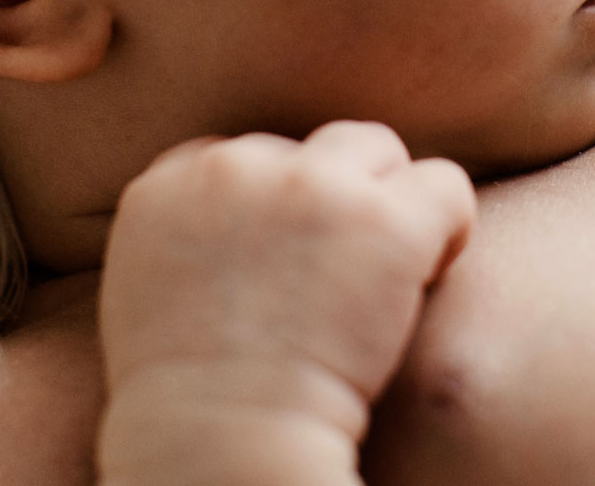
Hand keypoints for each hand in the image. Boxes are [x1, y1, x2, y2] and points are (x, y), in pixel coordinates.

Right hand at [96, 122, 474, 480]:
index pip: (240, 156)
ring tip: (388, 271)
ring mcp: (313, 187)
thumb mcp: (145, 294)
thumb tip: (242, 224)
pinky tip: (431, 273)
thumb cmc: (187, 403)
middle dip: (330, 202)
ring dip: (387, 201)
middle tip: (339, 279)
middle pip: (309, 150)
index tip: (284, 271)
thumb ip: (189, 235)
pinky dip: (449, 225)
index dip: (274, 211)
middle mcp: (238, 168)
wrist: (221, 445)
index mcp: (168, 183)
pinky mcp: (385, 219)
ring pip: (377, 149)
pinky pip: (445, 185)